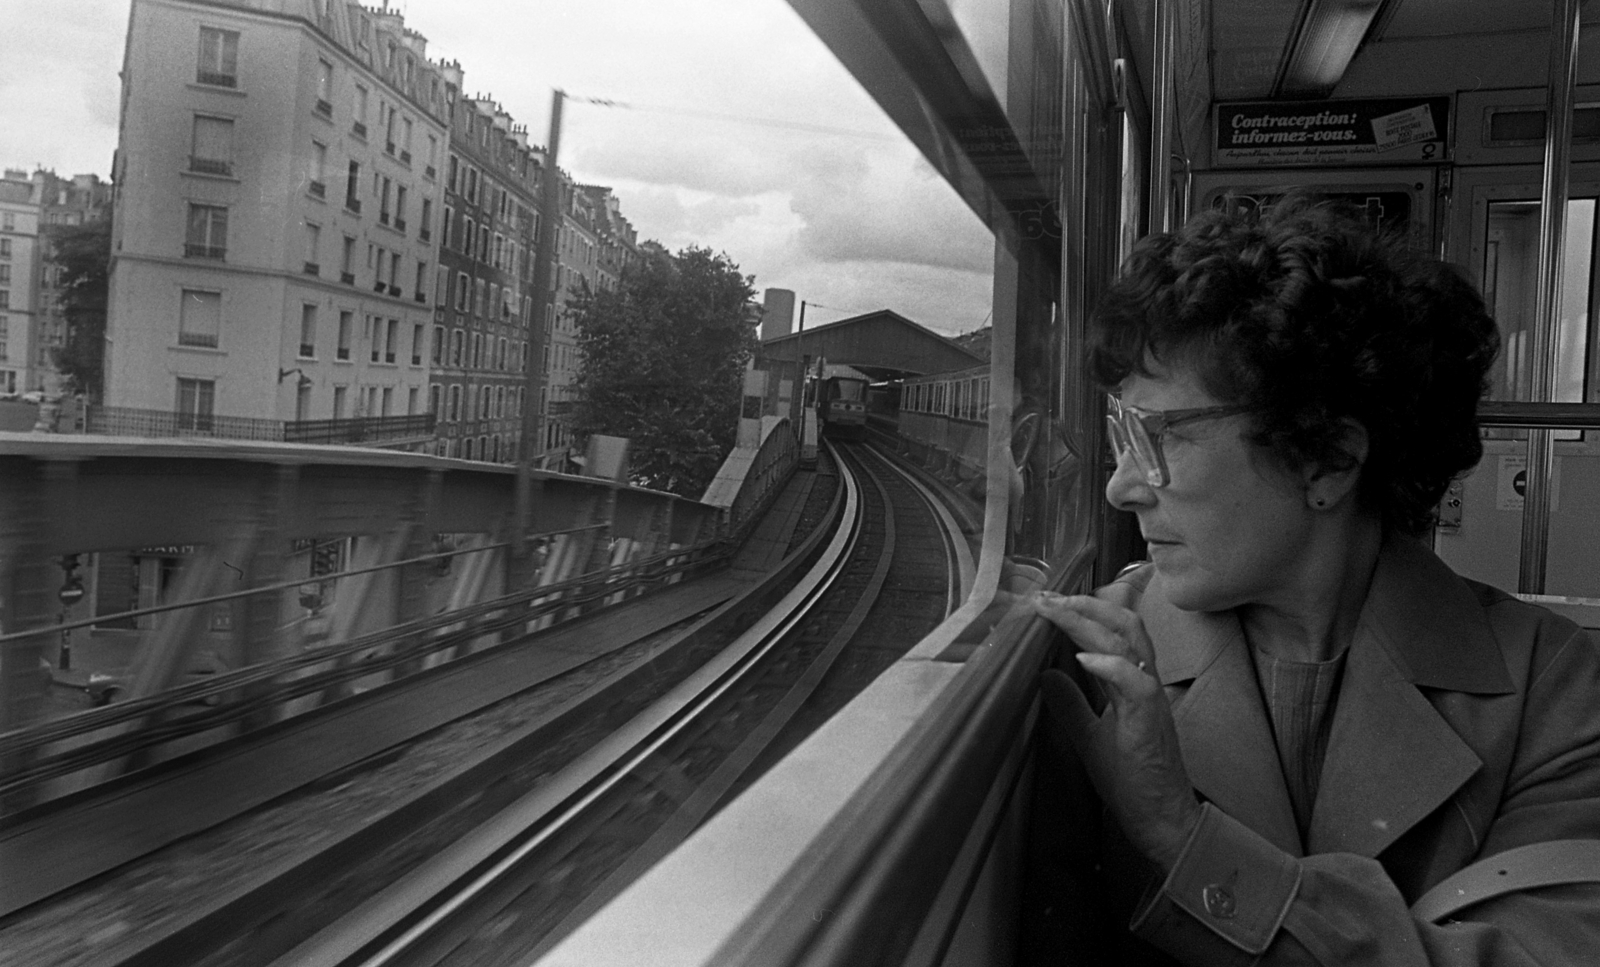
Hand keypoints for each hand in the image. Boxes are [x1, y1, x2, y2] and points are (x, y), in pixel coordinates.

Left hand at [1033, 583, 1201, 872]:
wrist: (1161, 819)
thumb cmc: (1132, 780)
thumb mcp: (1090, 735)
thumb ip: (1071, 704)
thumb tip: (1045, 673)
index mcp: (1132, 684)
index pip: (1111, 632)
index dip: (1081, 612)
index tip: (1045, 601)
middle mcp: (1144, 683)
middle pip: (1124, 624)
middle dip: (1085, 605)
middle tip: (1047, 597)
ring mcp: (1150, 701)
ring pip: (1131, 643)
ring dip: (1092, 622)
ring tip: (1058, 612)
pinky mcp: (1150, 723)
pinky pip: (1137, 683)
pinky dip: (1110, 665)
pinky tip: (1083, 658)